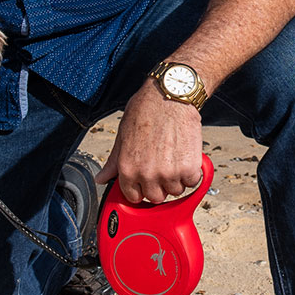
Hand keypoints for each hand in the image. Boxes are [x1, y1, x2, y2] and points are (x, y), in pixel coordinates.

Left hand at [99, 83, 203, 205]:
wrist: (171, 96)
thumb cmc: (146, 110)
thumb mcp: (122, 135)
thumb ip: (114, 161)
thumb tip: (101, 178)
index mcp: (128, 169)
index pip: (134, 197)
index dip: (141, 189)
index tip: (147, 182)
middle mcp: (147, 174)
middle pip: (156, 197)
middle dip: (160, 185)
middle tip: (163, 167)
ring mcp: (169, 173)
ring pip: (176, 191)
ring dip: (177, 179)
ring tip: (174, 158)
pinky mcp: (189, 167)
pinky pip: (192, 182)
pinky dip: (192, 172)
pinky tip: (185, 156)